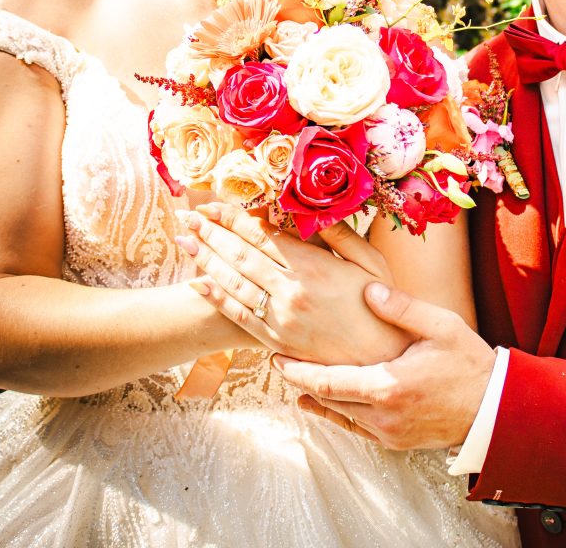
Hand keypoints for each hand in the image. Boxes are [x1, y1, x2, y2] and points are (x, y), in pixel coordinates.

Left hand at [175, 204, 411, 364]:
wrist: (381, 361)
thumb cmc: (380, 305)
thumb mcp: (371, 261)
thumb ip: (340, 234)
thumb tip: (312, 211)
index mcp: (313, 265)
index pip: (262, 235)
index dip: (233, 218)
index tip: (212, 204)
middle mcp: (291, 290)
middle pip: (240, 254)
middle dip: (210, 233)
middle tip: (187, 216)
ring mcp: (280, 317)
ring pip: (233, 282)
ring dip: (204, 260)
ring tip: (184, 241)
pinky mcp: (275, 340)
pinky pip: (238, 315)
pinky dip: (215, 297)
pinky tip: (197, 283)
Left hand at [275, 282, 497, 449]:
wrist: (495, 409)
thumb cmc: (469, 363)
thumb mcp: (441, 326)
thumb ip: (402, 307)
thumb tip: (368, 288)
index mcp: (389, 386)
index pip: (330, 381)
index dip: (299, 370)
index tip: (277, 358)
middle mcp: (383, 415)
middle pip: (328, 399)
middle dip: (301, 380)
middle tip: (277, 361)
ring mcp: (388, 433)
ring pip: (340, 415)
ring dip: (317, 396)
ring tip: (293, 376)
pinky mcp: (395, 441)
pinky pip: (355, 427)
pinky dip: (335, 413)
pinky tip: (319, 402)